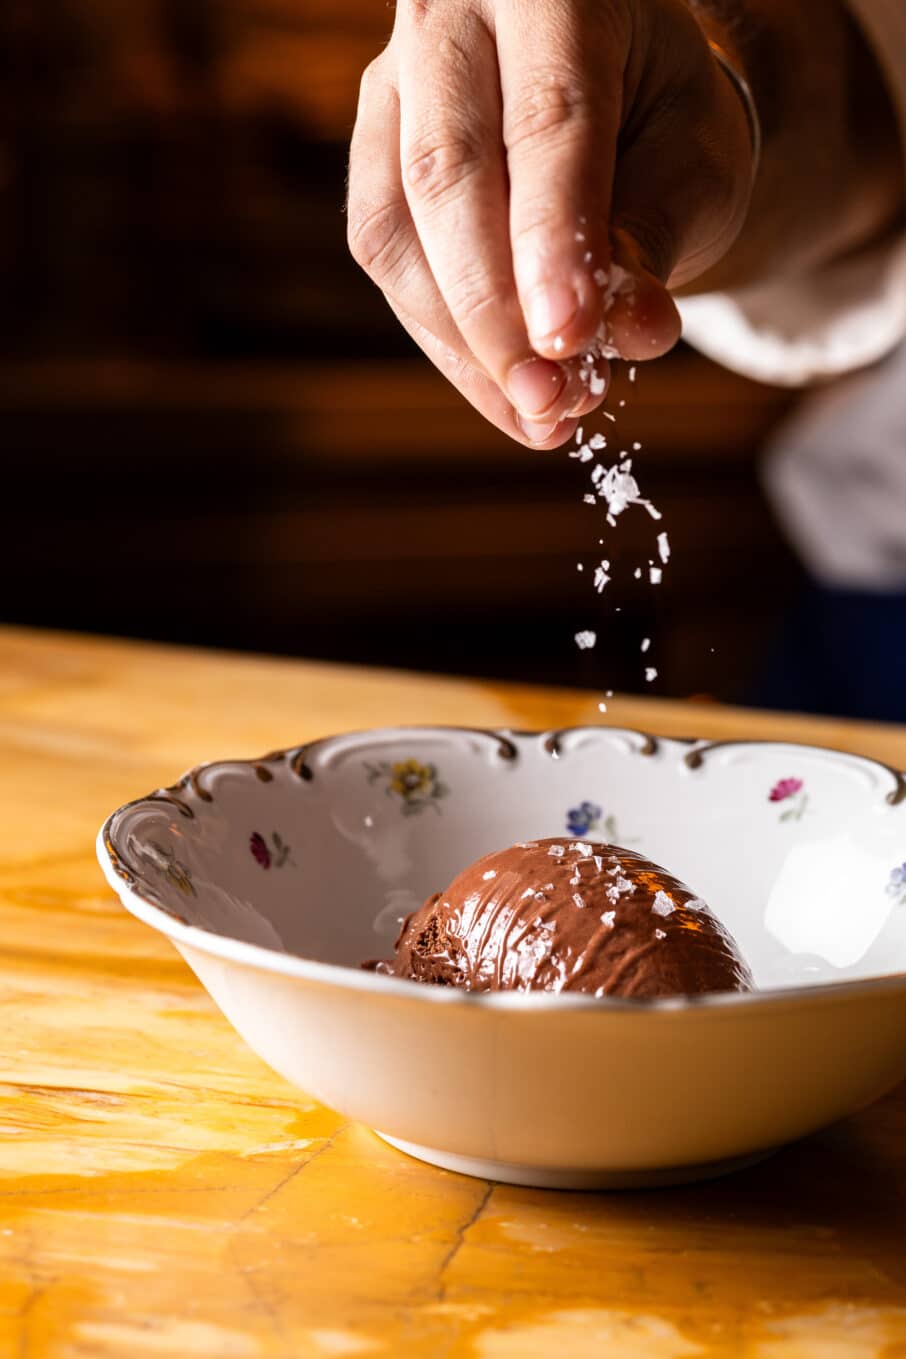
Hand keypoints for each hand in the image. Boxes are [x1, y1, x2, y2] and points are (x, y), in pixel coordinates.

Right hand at [347, 0, 754, 446]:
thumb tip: (634, 333)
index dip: (553, 242)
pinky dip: (445, 343)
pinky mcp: (372, 155)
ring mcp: (395, 85)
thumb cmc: (662, 119)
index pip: (548, 121)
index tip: (569, 343)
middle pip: (449, 175)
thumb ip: (657, 235)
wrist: (615, 92)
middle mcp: (452, 17)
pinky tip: (504, 394)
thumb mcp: (692, 160)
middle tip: (550, 401)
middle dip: (497, 310)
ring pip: (396, 229)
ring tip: (538, 414)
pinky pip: (386, 259)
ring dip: (464, 342)